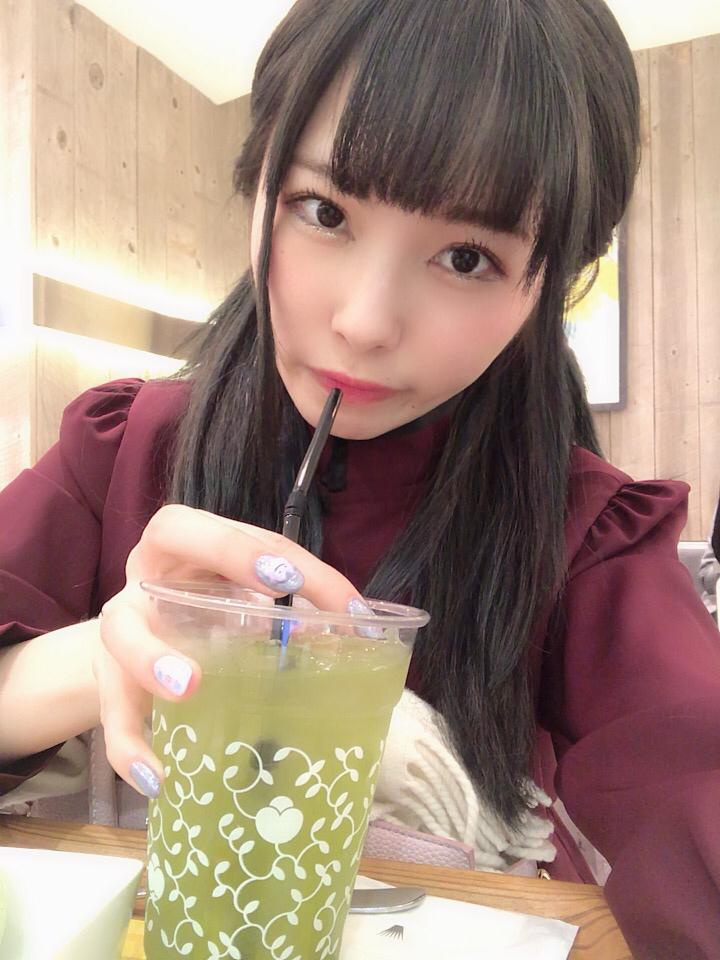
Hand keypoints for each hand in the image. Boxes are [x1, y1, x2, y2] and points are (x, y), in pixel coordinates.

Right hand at [95, 504, 362, 797]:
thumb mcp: (243, 606)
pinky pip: (113, 718)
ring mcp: (121, 628)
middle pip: (167, 538)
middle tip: (272, 596)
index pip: (222, 525)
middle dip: (225, 556)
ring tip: (189, 688)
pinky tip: (158, 779)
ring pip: (120, 631)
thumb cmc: (211, 623)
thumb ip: (286, 614)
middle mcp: (149, 573)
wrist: (142, 658)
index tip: (294, 580)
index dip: (250, 546)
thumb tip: (359, 632)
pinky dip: (131, 751)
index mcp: (187, 547)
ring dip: (153, 658)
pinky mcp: (110, 686)